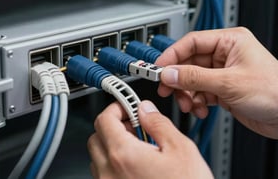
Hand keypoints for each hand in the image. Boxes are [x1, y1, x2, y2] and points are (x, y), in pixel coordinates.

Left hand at [88, 100, 212, 178]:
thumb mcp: (180, 149)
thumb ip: (158, 123)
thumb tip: (146, 110)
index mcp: (124, 155)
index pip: (105, 120)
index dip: (117, 107)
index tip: (127, 106)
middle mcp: (110, 173)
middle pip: (96, 137)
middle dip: (113, 125)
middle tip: (134, 124)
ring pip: (98, 157)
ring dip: (112, 145)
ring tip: (138, 146)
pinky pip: (104, 175)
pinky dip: (114, 164)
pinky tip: (137, 165)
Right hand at [156, 27, 277, 151]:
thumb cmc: (275, 91)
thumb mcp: (228, 82)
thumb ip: (194, 77)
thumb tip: (169, 73)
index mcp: (230, 41)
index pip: (192, 42)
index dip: (173, 55)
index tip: (158, 67)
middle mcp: (225, 54)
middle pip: (190, 62)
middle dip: (178, 78)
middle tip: (167, 88)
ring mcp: (224, 73)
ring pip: (193, 79)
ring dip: (187, 93)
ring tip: (189, 104)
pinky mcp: (224, 89)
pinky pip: (201, 92)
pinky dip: (197, 101)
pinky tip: (201, 109)